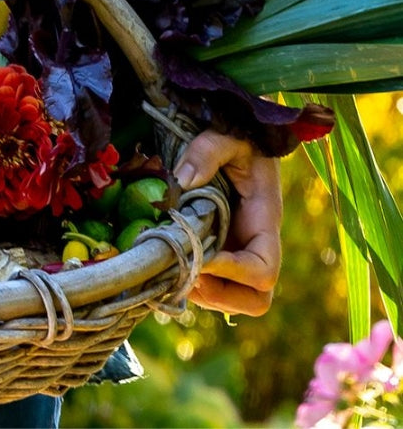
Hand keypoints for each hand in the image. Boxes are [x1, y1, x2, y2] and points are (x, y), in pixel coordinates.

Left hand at [175, 129, 281, 316]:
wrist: (241, 135)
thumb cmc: (238, 136)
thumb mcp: (226, 135)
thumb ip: (206, 152)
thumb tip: (183, 181)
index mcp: (263, 221)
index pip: (264, 270)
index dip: (236, 273)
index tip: (203, 257)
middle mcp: (253, 245)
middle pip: (256, 299)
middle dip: (221, 295)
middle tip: (188, 274)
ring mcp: (237, 251)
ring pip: (232, 299)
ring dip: (204, 295)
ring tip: (174, 271)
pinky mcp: (219, 250)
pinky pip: (212, 285)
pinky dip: (193, 284)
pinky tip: (170, 263)